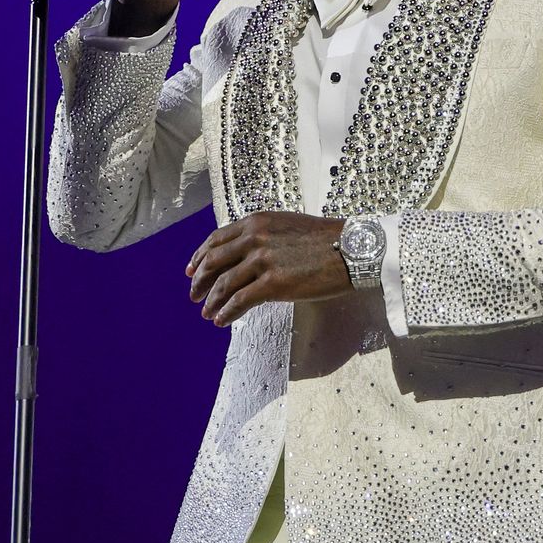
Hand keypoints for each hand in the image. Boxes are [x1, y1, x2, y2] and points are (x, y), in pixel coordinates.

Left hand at [185, 212, 349, 325]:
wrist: (351, 250)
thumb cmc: (326, 239)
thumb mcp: (286, 225)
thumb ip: (262, 235)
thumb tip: (245, 255)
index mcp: (255, 222)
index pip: (216, 240)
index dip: (199, 257)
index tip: (192, 270)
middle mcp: (254, 238)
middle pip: (213, 262)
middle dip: (200, 281)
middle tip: (194, 294)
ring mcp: (261, 261)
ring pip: (223, 284)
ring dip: (211, 301)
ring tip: (207, 313)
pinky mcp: (272, 284)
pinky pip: (239, 302)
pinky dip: (225, 313)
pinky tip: (220, 320)